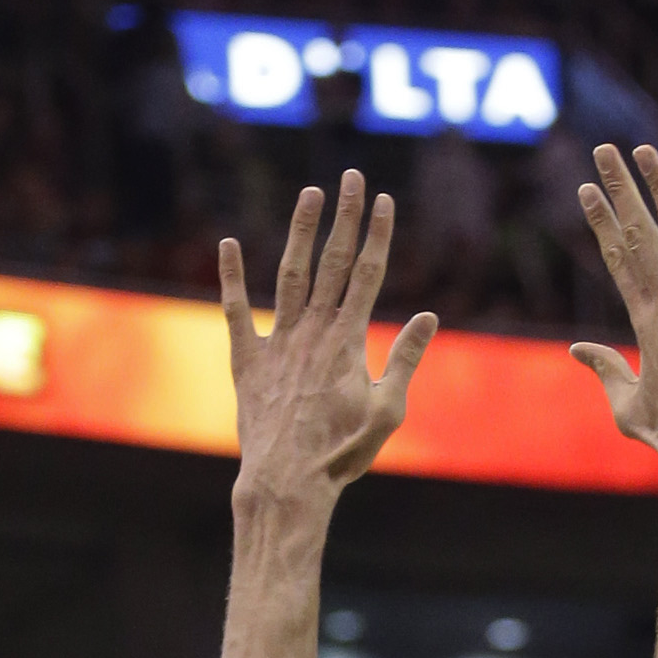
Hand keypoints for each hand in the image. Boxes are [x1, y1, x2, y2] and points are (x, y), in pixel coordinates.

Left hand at [222, 172, 436, 496]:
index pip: (369, 274)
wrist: (286, 482)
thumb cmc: (342, 453)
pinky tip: (227, 244)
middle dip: (345, 216)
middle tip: (352, 176)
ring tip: (309, 194)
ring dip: (301, 232)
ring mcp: (277, 343)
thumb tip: (430, 317)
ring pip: (291, 274)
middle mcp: (312, 332)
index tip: (385, 200)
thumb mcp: (387, 410)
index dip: (378, 234)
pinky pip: (236, 311)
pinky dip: (232, 278)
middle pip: (333, 263)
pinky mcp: (246, 361)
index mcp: (348, 341)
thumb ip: (405, 359)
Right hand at [573, 145, 657, 469]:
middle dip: (620, 190)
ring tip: (644, 152)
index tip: (587, 188)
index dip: (602, 221)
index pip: (618, 258)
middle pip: (639, 235)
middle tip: (603, 150)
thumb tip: (577, 351)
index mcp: (646, 322)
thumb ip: (604, 370)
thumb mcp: (627, 404)